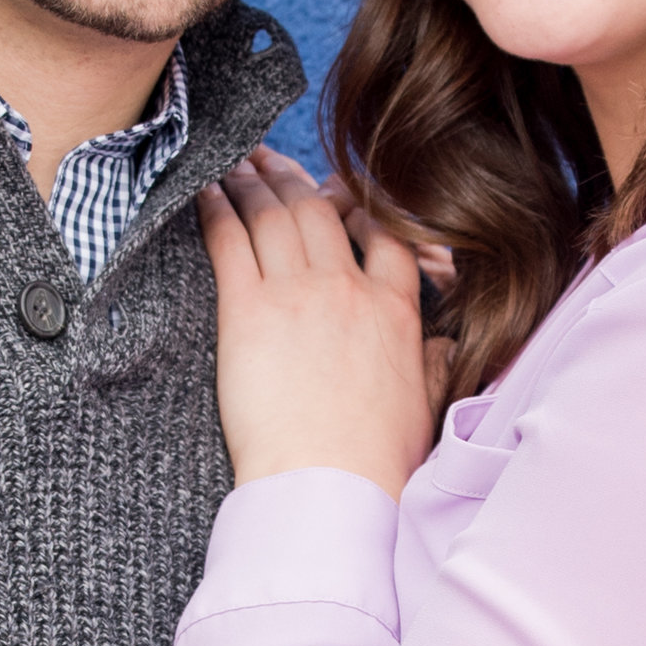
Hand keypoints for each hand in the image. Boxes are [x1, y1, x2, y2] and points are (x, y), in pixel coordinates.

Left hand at [197, 149, 433, 496]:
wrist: (331, 485)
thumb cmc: (377, 462)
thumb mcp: (425, 405)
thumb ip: (432, 363)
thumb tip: (441, 346)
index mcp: (395, 310)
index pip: (383, 233)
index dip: (356, 205)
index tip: (336, 193)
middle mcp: (349, 289)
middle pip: (318, 213)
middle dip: (290, 179)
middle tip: (266, 160)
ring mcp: (299, 295)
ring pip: (274, 216)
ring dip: (251, 182)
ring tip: (233, 162)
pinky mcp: (248, 312)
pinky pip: (230, 242)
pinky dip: (216, 209)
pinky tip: (203, 189)